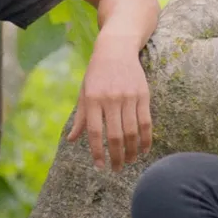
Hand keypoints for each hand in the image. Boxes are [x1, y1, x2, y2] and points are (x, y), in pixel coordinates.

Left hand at [67, 36, 152, 170]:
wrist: (117, 48)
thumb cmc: (96, 73)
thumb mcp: (84, 92)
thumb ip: (80, 118)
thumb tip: (71, 140)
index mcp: (92, 99)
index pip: (94, 132)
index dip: (97, 152)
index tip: (100, 167)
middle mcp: (110, 99)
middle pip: (115, 136)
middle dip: (116, 157)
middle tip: (116, 169)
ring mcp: (128, 97)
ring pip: (132, 132)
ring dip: (131, 151)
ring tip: (129, 161)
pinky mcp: (143, 95)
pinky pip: (146, 122)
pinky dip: (146, 139)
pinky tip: (143, 150)